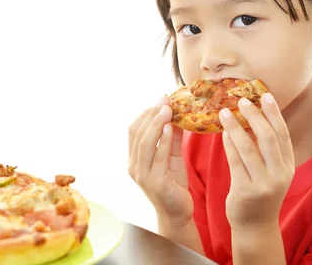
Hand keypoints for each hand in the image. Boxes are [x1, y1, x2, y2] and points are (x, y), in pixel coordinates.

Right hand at [128, 96, 193, 225]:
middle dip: (151, 114)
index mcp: (134, 158)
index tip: (161, 99)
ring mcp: (142, 175)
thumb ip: (172, 137)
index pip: (134, 130)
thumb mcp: (172, 156)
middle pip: (138, 134)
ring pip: (145, 143)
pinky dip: (163, 141)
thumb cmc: (173, 183)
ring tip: (167, 110)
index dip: (146, 113)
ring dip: (156, 124)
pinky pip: (158, 157)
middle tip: (165, 100)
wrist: (178, 212)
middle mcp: (134, 166)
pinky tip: (170, 128)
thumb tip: (176, 113)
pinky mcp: (155, 183)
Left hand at [220, 93, 294, 231]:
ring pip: (249, 148)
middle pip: (268, 138)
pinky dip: (229, 145)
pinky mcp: (245, 191)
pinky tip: (222, 133)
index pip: (283, 134)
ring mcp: (263, 184)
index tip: (265, 95)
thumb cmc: (261, 193)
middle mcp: (279, 174)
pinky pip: (235, 162)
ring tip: (224, 112)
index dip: (274, 113)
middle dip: (255, 116)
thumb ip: (267, 150)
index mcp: (288, 166)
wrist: (255, 226)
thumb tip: (253, 117)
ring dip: (236, 127)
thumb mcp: (272, 172)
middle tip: (241, 100)